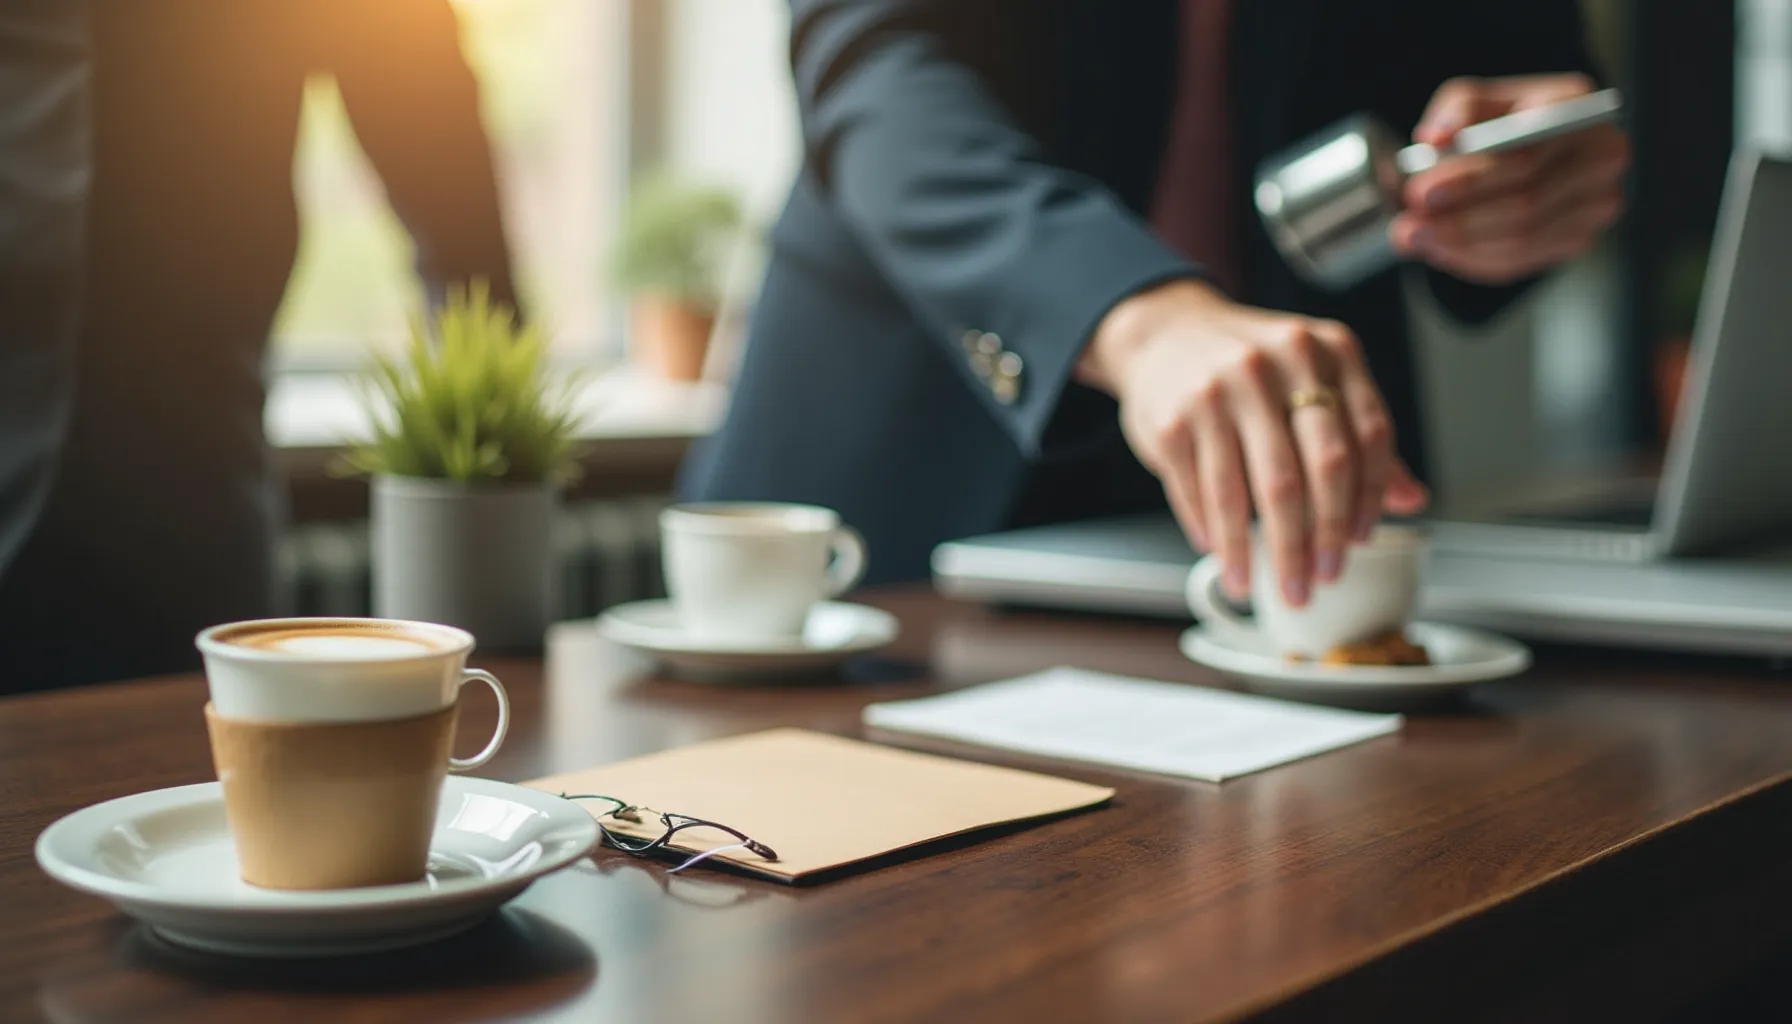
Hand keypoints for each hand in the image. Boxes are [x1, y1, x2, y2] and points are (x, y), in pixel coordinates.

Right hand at [1080, 280, 1428, 605]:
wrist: (1166, 331)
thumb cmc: (1252, 365)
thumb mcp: (1317, 377)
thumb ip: (1361, 434)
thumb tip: (1410, 499)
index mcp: (1328, 350)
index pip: (1368, 437)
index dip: (1369, 500)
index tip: (1358, 542)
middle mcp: (1276, 364)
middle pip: (1315, 471)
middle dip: (1318, 540)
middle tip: (1314, 581)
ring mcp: (1218, 391)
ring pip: (1250, 492)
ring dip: (1255, 552)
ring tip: (1259, 585)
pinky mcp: (1172, 420)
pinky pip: (1199, 492)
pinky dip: (1212, 531)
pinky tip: (1220, 553)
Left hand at [1392, 74, 1629, 284]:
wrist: (1535, 145)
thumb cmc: (1500, 120)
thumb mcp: (1475, 101)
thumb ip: (1456, 111)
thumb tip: (1435, 138)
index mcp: (1575, 105)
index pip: (1528, 149)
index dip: (1475, 176)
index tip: (1424, 191)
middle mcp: (1601, 151)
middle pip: (1527, 199)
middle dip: (1461, 217)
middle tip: (1411, 223)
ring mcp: (1599, 199)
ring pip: (1524, 236)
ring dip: (1461, 244)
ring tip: (1414, 238)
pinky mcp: (1581, 235)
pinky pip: (1523, 259)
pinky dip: (1475, 258)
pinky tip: (1440, 250)